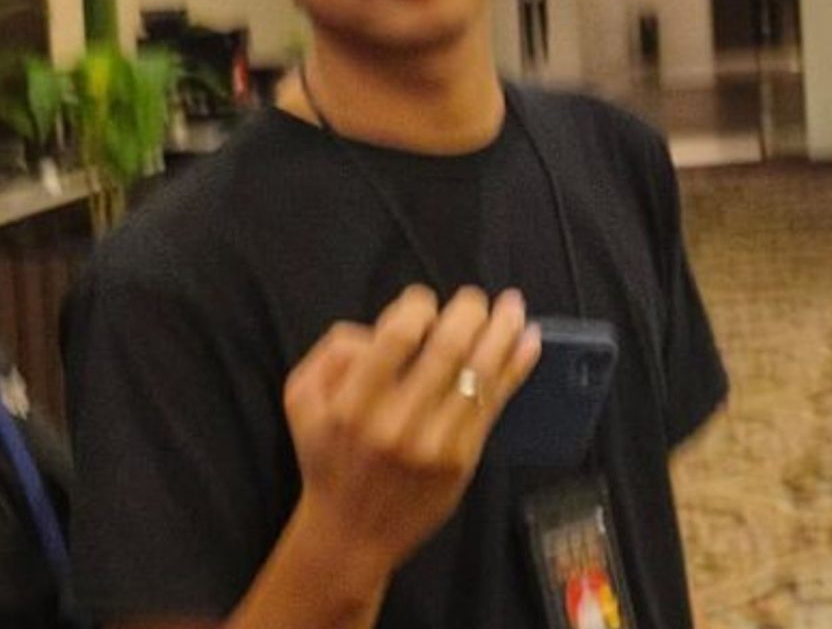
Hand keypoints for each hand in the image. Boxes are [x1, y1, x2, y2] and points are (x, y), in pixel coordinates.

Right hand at [280, 286, 540, 581]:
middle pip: (448, 348)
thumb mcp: (304, 401)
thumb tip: (380, 326)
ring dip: (503, 331)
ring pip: (481, 372)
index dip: (417, 307)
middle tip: (474, 299)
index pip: (397, 337)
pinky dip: (516, 365)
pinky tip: (528, 340)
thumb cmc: (329, 458)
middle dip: (469, 312)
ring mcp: (435, 442)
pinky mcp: (464, 457)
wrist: (352, 532)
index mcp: (353, 405)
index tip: (423, 301)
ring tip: (513, 306)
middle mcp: (397, 423)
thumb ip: (334, 353)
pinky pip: (496, 401)